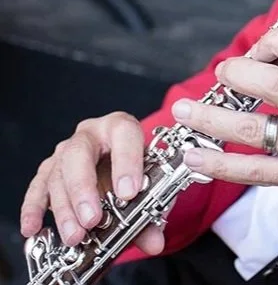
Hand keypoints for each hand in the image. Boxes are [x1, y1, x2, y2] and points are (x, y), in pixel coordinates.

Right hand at [20, 112, 165, 253]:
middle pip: (79, 154)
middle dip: (84, 189)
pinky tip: (33, 227)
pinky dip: (33, 209)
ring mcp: (65, 150)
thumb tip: (153, 241)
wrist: (118, 162)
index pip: (123, 134)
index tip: (129, 192)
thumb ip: (150, 209)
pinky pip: (37, 187)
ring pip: (57, 175)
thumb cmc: (133, 166)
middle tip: (93, 219)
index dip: (127, 162)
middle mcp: (90, 134)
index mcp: (120, 127)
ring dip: (64, 209)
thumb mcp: (147, 181)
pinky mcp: (49, 169)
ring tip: (75, 235)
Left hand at [172, 25, 277, 268]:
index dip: (275, 39)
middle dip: (237, 73)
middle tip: (223, 73)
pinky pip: (250, 170)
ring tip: (185, 109)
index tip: (262, 49)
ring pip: (251, 127)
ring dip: (211, 117)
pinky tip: (196, 155)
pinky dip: (218, 163)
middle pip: (271, 82)